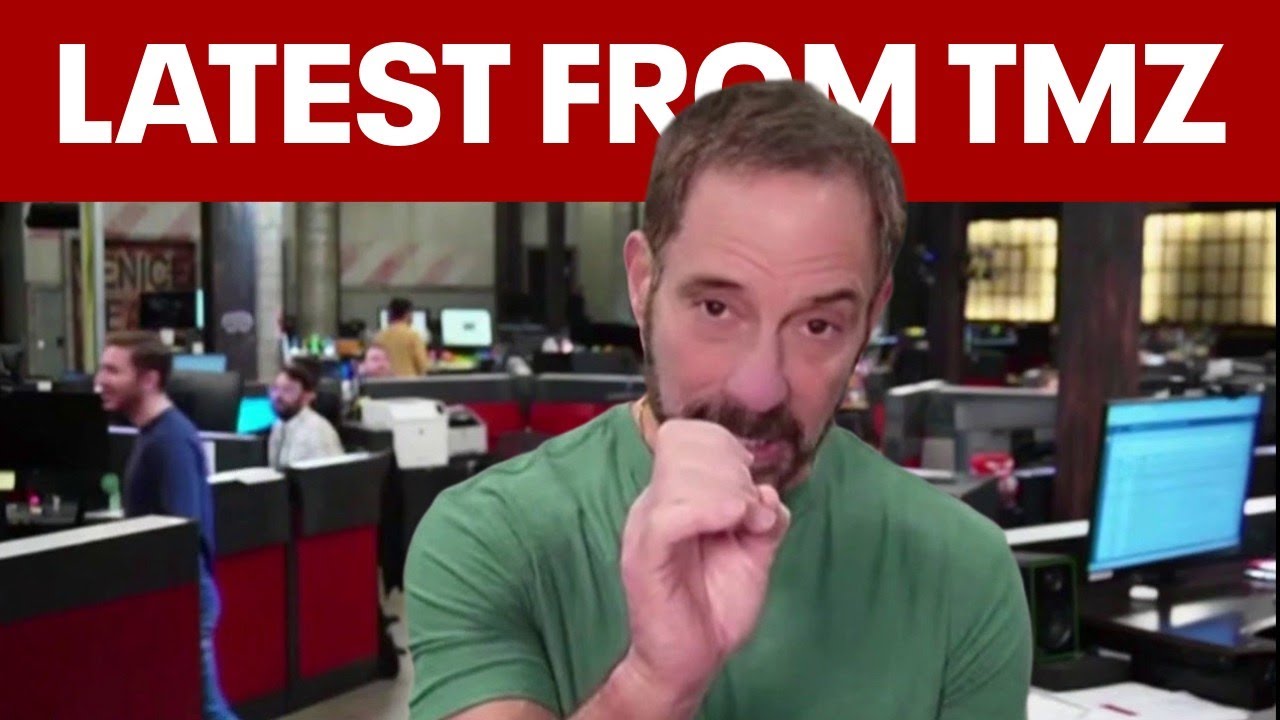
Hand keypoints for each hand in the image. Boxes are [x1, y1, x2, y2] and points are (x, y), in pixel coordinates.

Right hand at [618, 419, 791, 704]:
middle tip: (753, 508)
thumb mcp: (753, 551)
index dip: (723, 443)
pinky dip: (708, 509)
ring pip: (680, 476)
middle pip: (684, 444)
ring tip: (749, 522)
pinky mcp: (647, 557)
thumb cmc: (716, 606)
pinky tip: (734, 520)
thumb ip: (763, 516)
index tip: (751, 478)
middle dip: (732, 467)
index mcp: (673, 496)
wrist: (691, 662)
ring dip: (730, 490)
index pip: (685, 435)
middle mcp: (653, 503)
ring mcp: (646, 528)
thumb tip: (769, 490)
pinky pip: (670, 515)